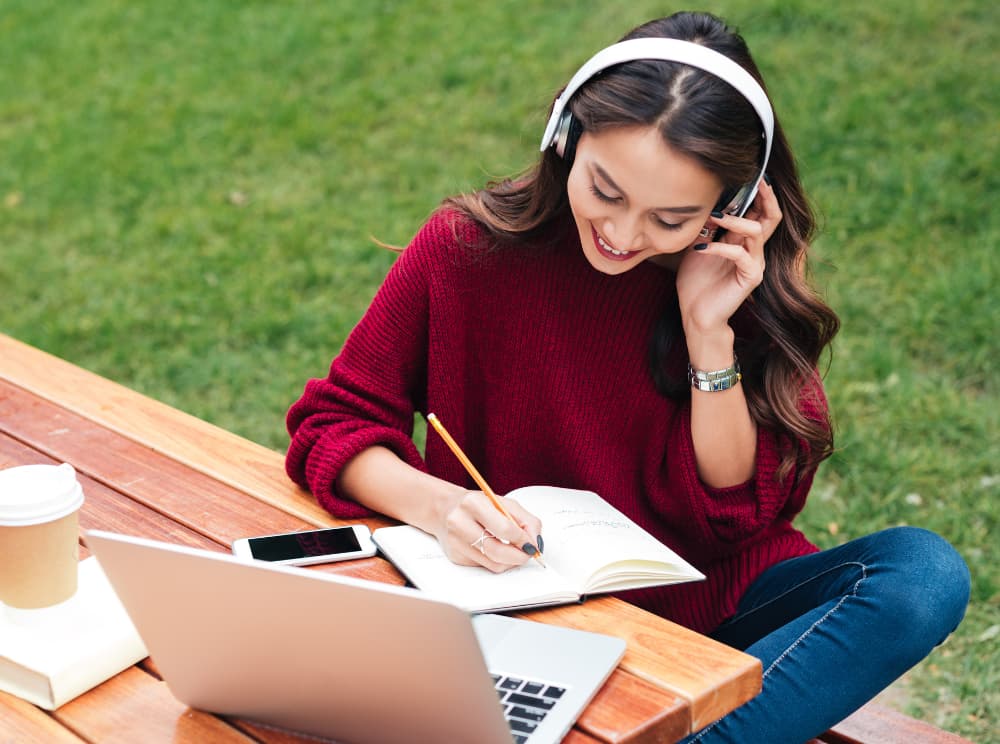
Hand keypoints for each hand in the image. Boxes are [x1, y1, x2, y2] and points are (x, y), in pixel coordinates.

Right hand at [433, 490, 543, 572]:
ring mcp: (455, 542)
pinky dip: (496, 561)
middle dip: (519, 556)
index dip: (523, 540)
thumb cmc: (477, 505)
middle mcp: (459, 522)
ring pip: (492, 564)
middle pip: (497, 551)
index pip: (504, 528)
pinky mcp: (455, 557)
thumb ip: (526, 520)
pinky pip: (484, 566)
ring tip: (513, 550)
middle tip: (528, 554)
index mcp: (473, 503)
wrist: (444, 509)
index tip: (532, 544)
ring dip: (510, 561)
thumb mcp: (503, 503)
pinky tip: (493, 549)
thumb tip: (535, 543)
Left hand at [676, 178, 781, 339]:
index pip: (759, 212)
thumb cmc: (696, 283)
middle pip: (771, 217)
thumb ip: (706, 229)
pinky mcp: (751, 277)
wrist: (696, 315)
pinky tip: (701, 247)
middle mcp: (754, 251)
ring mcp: (755, 263)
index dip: (758, 193)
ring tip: (714, 216)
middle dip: (764, 197)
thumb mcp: (698, 247)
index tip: (750, 174)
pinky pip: (740, 253)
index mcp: (743, 242)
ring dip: (735, 220)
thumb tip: (707, 205)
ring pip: (756, 230)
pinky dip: (719, 246)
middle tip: (756, 180)